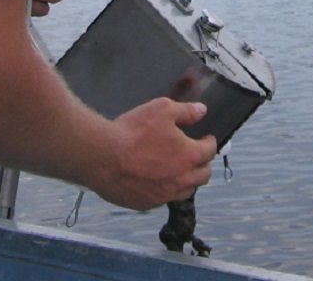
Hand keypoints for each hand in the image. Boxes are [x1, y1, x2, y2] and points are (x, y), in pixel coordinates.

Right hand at [89, 99, 217, 210]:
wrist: (103, 157)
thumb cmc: (132, 132)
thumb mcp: (162, 109)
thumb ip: (186, 111)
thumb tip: (201, 111)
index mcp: (189, 156)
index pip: (210, 151)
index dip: (210, 142)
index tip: (207, 139)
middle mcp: (181, 180)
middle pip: (203, 175)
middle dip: (203, 164)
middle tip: (196, 155)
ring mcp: (164, 195)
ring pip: (186, 191)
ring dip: (187, 180)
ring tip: (180, 170)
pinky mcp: (146, 204)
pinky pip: (163, 199)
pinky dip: (165, 190)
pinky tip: (157, 180)